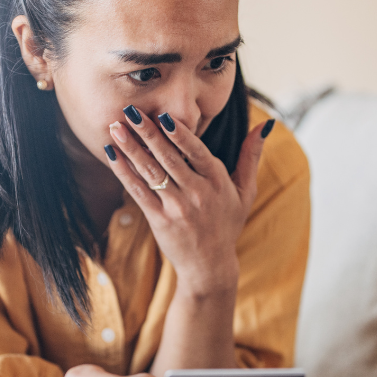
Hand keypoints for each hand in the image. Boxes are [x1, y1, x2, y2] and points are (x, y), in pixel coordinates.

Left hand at [105, 106, 273, 296]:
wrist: (210, 266)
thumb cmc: (227, 223)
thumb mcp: (246, 191)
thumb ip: (251, 156)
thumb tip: (264, 124)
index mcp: (217, 181)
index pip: (197, 151)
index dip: (180, 133)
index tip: (164, 114)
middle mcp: (197, 193)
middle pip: (169, 158)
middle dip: (148, 132)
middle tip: (130, 110)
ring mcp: (177, 207)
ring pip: (151, 172)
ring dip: (131, 148)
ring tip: (115, 127)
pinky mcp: (159, 219)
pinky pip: (138, 191)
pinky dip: (124, 171)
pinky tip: (112, 154)